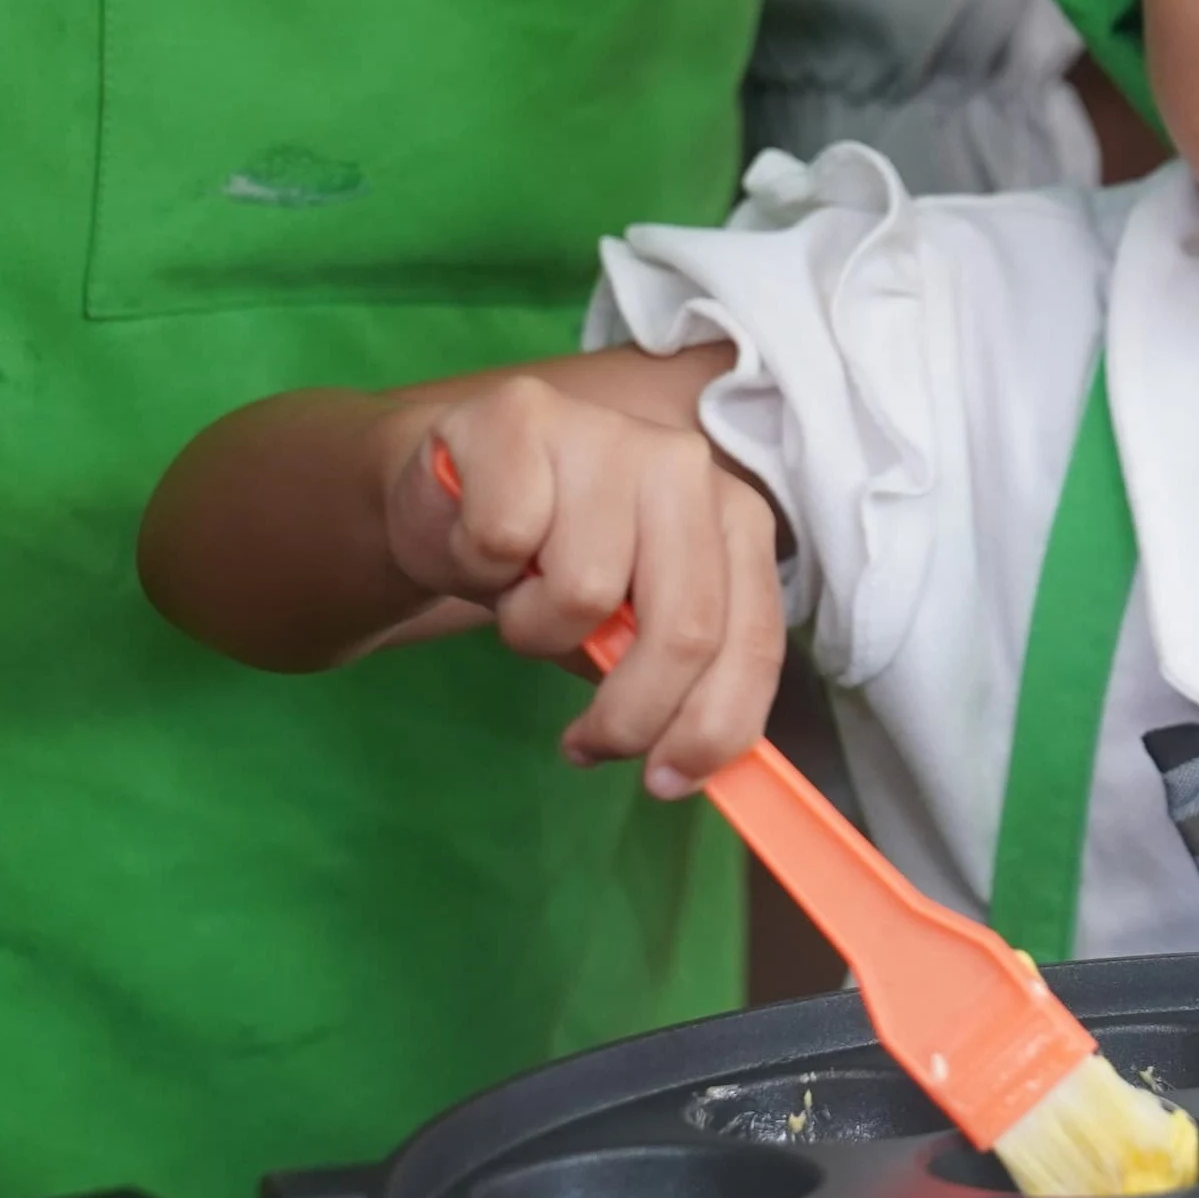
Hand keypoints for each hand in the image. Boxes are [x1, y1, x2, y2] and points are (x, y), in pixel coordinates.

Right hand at [381, 376, 782, 794]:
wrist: (447, 497)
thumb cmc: (548, 567)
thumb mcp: (623, 631)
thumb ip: (674, 683)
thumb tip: (690, 764)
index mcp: (735, 519)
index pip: (750, 640)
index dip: (713, 727)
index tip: (666, 781)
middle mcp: (686, 467)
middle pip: (683, 629)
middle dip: (630, 715)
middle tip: (586, 743)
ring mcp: (609, 432)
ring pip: (583, 592)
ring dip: (534, 628)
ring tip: (522, 595)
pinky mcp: (523, 416)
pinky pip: (505, 538)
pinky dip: (480, 567)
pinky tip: (482, 542)